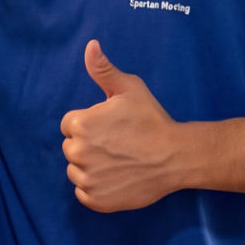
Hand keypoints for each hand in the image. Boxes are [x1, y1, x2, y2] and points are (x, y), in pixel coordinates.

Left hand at [59, 41, 185, 212]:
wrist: (176, 156)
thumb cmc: (152, 120)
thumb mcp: (129, 88)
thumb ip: (103, 69)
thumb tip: (90, 45)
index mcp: (80, 124)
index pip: (69, 125)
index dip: (89, 124)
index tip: (110, 128)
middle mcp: (78, 152)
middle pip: (71, 148)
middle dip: (88, 145)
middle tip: (117, 144)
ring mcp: (86, 178)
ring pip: (75, 171)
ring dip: (90, 167)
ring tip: (117, 161)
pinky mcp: (95, 200)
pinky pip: (83, 193)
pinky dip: (95, 188)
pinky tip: (116, 178)